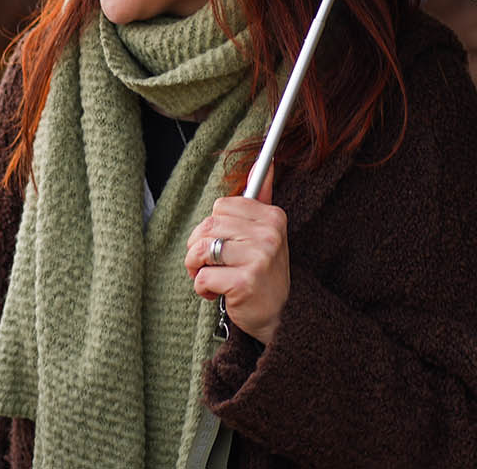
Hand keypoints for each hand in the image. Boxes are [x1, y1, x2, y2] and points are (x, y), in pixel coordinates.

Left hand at [185, 171, 288, 344]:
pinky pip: (203, 276)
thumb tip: (266, 162)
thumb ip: (262, 197)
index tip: (223, 242)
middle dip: (200, 247)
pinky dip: (201, 288)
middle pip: (208, 226)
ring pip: (202, 249)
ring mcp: (258, 258)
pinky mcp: (245, 282)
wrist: (279, 316)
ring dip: (196, 268)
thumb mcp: (269, 233)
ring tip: (209, 277)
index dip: (213, 227)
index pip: (222, 206)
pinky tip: (215, 293)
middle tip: (211, 263)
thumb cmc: (265, 272)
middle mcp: (269, 234)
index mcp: (273, 217)